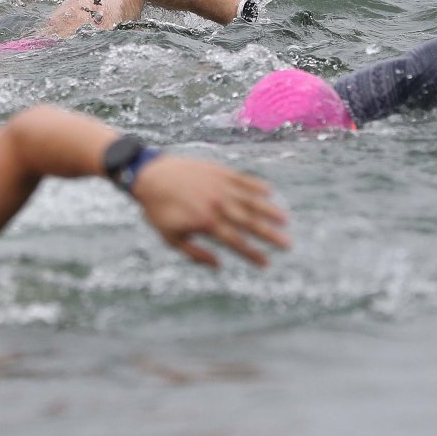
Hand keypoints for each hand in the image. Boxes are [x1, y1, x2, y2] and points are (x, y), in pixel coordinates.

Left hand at [133, 156, 289, 268]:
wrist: (148, 174)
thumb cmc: (157, 209)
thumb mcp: (171, 237)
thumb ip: (195, 253)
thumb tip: (219, 265)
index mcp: (205, 222)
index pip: (235, 242)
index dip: (252, 254)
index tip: (266, 263)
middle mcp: (216, 204)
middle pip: (249, 222)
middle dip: (269, 235)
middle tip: (288, 245)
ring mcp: (219, 185)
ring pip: (250, 199)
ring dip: (268, 210)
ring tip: (285, 220)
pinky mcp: (217, 170)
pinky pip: (241, 178)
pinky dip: (255, 184)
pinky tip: (268, 191)